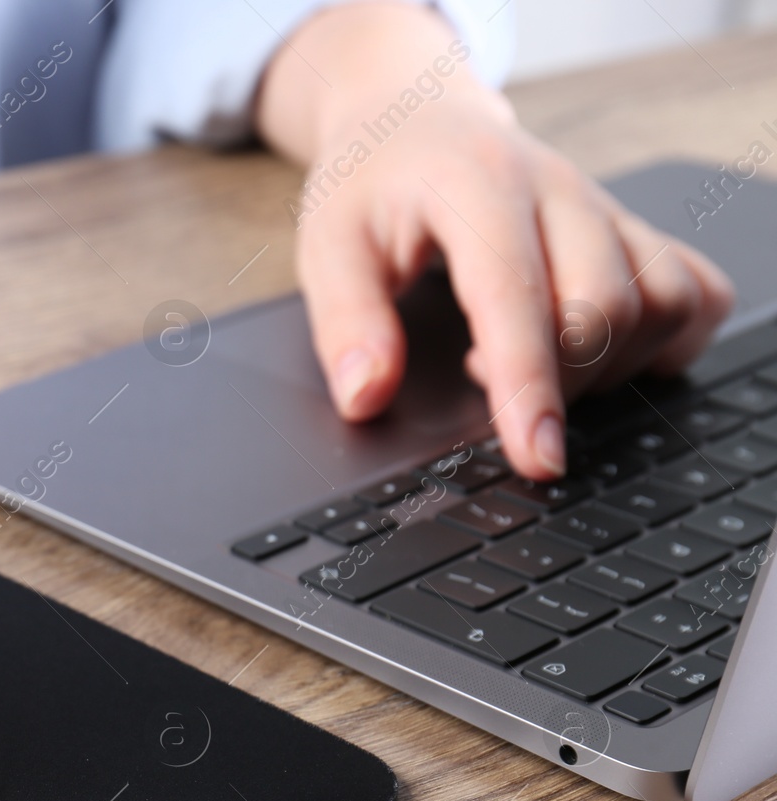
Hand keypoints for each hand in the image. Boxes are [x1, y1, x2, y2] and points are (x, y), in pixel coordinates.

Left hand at [255, 2, 734, 479]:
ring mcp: (606, 207)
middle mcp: (558, 189)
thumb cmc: (373, 185)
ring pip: (663, 302)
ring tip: (532, 358)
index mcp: (478, 185)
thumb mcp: (327, 245)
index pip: (517, 297)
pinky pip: (696, 291)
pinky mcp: (634, 227)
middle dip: (555, 379)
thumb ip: (346, 324)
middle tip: (479, 375)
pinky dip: (665, 340)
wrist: (415, 120)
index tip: (536, 457)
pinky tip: (599, 351)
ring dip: (609, 363)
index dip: (529, 386)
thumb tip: (367, 398)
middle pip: (605, 309)